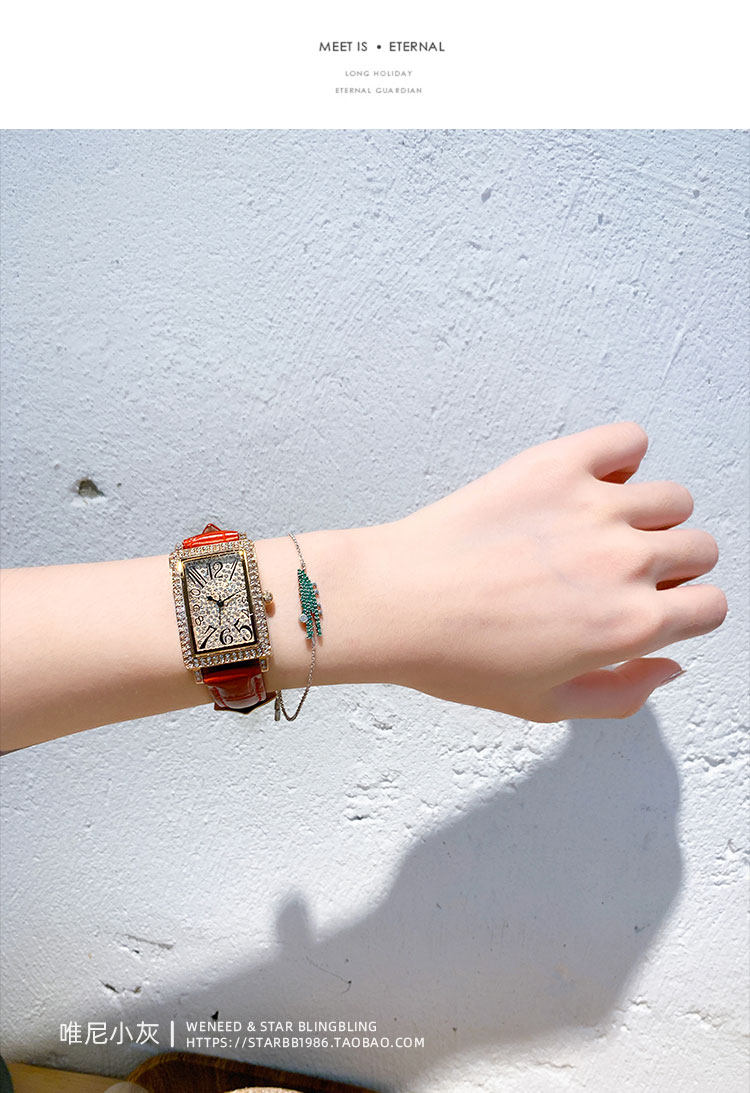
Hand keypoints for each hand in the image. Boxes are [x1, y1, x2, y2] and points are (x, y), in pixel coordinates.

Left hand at [379, 421, 726, 720]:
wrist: (397, 601)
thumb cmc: (456, 655)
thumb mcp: (546, 706)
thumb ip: (623, 694)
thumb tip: (669, 666)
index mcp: (629, 625)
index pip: (711, 606)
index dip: (685, 612)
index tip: (657, 607)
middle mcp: (624, 562)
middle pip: (699, 549)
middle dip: (671, 566)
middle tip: (620, 572)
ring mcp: (594, 507)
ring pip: (673, 499)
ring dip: (651, 516)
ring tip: (602, 529)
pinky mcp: (558, 466)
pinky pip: (628, 441)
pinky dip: (621, 457)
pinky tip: (591, 482)